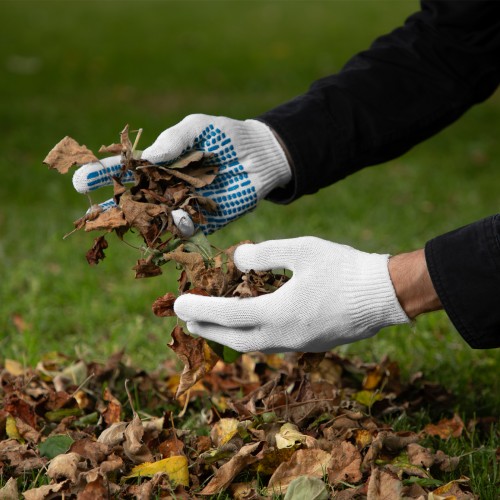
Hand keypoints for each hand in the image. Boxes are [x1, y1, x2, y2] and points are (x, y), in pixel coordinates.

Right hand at [72, 114, 291, 233]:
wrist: (260, 155)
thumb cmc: (225, 135)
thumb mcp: (197, 127)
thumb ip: (173, 140)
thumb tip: (148, 159)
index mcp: (158, 164)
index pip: (124, 171)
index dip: (102, 175)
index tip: (80, 180)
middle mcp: (166, 188)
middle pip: (134, 201)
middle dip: (114, 207)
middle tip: (97, 212)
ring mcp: (184, 206)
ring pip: (156, 220)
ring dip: (143, 222)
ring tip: (136, 218)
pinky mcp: (205, 221)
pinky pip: (186, 230)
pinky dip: (177, 230)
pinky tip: (175, 224)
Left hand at [174, 237, 409, 352]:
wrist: (383, 295)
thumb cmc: (344, 268)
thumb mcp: (302, 250)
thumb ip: (265, 253)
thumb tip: (237, 259)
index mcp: (278, 313)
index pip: (227, 315)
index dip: (200, 308)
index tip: (177, 303)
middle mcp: (284, 336)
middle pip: (235, 339)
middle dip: (208, 330)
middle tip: (187, 321)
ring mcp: (298, 344)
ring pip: (253, 346)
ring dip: (229, 336)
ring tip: (213, 326)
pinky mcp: (310, 344)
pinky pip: (271, 344)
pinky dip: (252, 337)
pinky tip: (251, 327)